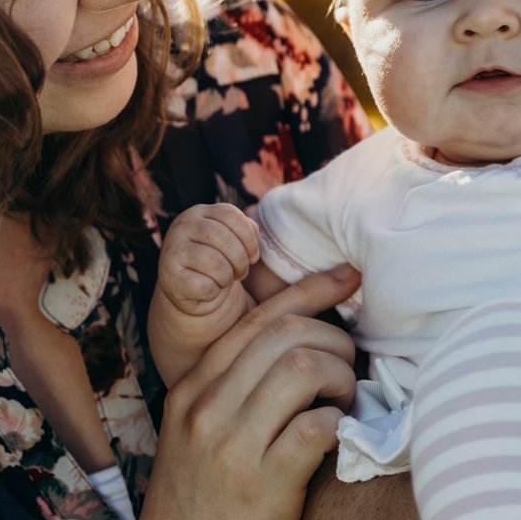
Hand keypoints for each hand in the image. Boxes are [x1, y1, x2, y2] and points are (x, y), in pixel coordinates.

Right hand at [129, 265, 359, 519]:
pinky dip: (342, 425)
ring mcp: (231, 446)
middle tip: (351, 372)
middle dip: (335, 340)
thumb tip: (291, 365)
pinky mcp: (262, 486)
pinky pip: (318, 425)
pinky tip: (341, 443)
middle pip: (286, 333)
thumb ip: (230, 404)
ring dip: (342, 379)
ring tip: (345, 407)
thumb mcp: (195, 448)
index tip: (349, 279)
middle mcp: (205, 408)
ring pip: (304, 367)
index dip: (311, 291)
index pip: (257, 319)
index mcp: (190, 392)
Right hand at [149, 203, 265, 384]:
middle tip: (238, 273)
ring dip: (227, 278)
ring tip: (224, 281)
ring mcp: (172, 251)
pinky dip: (213, 294)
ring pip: (215, 262)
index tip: (252, 256)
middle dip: (240, 261)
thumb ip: (278, 247)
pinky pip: (204, 285)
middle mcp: (182, 226)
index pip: (232, 215)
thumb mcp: (249, 252)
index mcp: (202, 213)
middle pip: (224, 238)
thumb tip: (351, 274)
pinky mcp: (169, 279)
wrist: (197, 307)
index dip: (249, 240)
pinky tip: (209, 294)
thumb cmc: (231, 275)